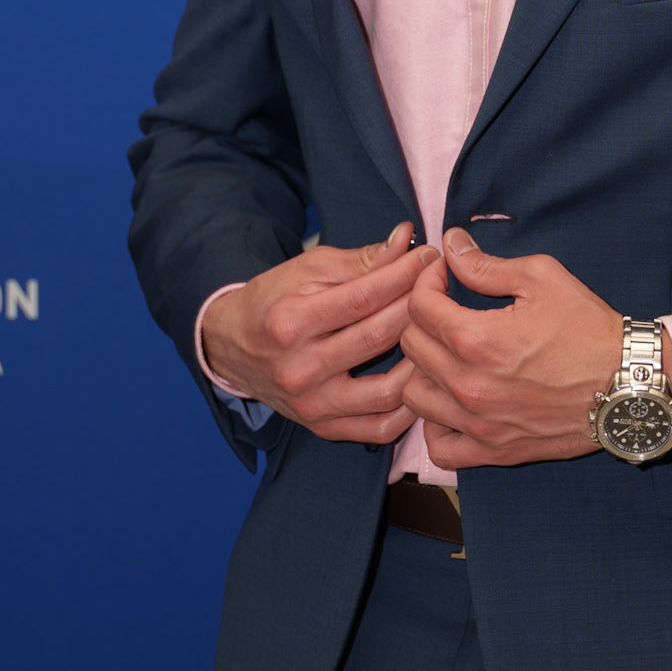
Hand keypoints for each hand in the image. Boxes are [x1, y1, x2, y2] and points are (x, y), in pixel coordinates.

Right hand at [201, 221, 438, 443]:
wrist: (230, 346)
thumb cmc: (275, 299)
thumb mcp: (309, 270)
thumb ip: (361, 260)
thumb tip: (406, 240)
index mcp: (290, 321)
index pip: (364, 297)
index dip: (404, 274)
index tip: (430, 257)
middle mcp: (298, 368)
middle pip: (378, 337)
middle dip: (418, 305)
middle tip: (441, 285)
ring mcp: (311, 404)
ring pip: (387, 389)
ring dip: (422, 359)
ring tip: (437, 333)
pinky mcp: (321, 427)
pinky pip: (379, 429)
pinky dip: (410, 409)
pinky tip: (423, 379)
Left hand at [400, 228, 661, 468]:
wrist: (628, 383)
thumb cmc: (589, 328)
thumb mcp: (543, 278)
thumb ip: (487, 265)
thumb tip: (450, 245)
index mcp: (478, 339)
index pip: (419, 305)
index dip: (427, 280)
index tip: (444, 275)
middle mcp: (469, 385)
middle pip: (410, 345)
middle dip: (423, 317)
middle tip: (448, 308)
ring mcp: (479, 423)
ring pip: (414, 395)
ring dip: (423, 369)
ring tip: (447, 355)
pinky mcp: (494, 450)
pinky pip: (440, 447)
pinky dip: (436, 425)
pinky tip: (452, 403)